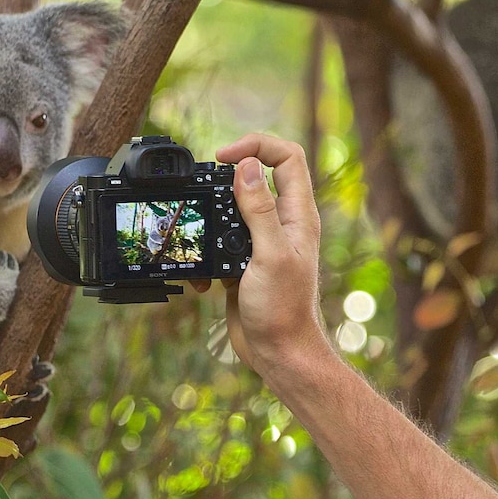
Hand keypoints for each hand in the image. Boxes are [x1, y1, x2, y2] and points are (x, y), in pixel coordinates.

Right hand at [214, 134, 326, 383]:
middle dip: (228, 175)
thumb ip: (259, 209)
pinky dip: (207, 249)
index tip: (224, 157)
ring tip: (199, 228)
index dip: (256, 145)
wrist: (277, 352)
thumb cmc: (282, 309)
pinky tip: (203, 272)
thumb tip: (247, 166)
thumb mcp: (269, 254)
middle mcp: (283, 223)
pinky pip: (222, 238)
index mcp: (298, 215)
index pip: (287, 157)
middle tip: (205, 184)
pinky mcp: (245, 260)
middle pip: (259, 175)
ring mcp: (264, 241)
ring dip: (213, 214)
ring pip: (236, 207)